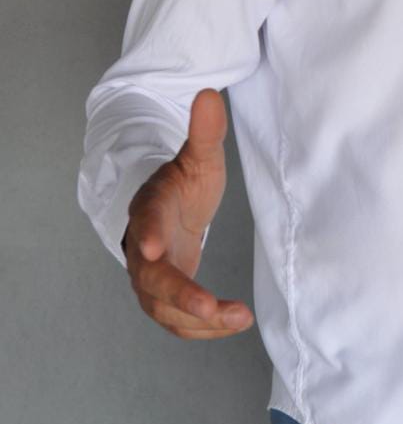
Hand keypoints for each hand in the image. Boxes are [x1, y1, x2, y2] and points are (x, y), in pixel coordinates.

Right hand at [123, 88, 253, 338]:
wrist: (171, 210)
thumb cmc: (186, 183)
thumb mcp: (200, 157)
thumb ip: (204, 131)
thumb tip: (209, 95)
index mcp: (150, 207)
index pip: (145, 220)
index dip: (150, 233)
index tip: (156, 246)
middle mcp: (143, 248)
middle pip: (152, 277)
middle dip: (180, 294)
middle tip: (210, 306)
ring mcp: (150, 278)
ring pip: (164, 308)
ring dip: (198, 319)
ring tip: (238, 318)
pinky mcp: (164, 300)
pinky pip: (178, 321)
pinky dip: (202, 329)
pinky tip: (233, 324)